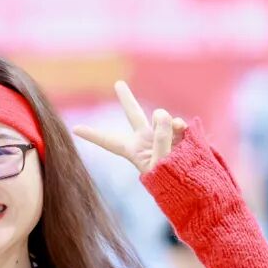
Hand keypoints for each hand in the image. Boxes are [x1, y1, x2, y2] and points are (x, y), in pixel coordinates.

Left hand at [72, 81, 188, 173]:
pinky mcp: (177, 132)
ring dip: (167, 125)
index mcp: (133, 150)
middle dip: (127, 98)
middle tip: (118, 83)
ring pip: (160, 116)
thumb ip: (160, 137)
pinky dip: (180, 126)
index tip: (75, 129)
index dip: (93, 135)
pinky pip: (177, 122)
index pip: (109, 141)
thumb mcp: (161, 161)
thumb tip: (161, 112)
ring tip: (173, 142)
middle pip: (133, 114)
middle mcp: (145, 139)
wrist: (192, 184)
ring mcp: (162, 134)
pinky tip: (183, 131)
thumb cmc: (171, 179)